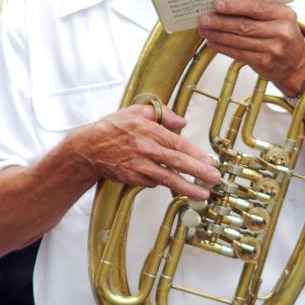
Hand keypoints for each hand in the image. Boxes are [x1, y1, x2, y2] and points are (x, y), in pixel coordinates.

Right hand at [81, 102, 220, 198]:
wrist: (89, 149)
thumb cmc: (114, 128)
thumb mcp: (137, 111)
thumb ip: (162, 113)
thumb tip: (182, 122)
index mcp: (148, 131)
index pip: (177, 143)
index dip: (195, 153)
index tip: (210, 160)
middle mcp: (145, 150)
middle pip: (176, 162)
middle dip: (198, 172)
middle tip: (214, 178)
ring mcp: (139, 167)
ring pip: (168, 179)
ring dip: (187, 188)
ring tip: (203, 194)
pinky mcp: (134, 179)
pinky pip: (154, 182)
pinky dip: (163, 181)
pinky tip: (171, 181)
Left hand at [197, 0, 304, 96]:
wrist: (297, 66)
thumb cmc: (284, 36)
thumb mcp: (280, 18)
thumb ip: (259, 10)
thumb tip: (227, 3)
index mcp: (284, 14)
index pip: (256, 7)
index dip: (234, 6)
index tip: (217, 3)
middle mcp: (280, 32)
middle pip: (244, 25)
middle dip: (220, 22)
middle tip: (204, 18)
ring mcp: (273, 49)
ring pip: (239, 40)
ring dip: (218, 35)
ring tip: (204, 29)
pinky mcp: (264, 63)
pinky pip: (239, 53)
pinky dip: (223, 47)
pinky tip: (213, 42)